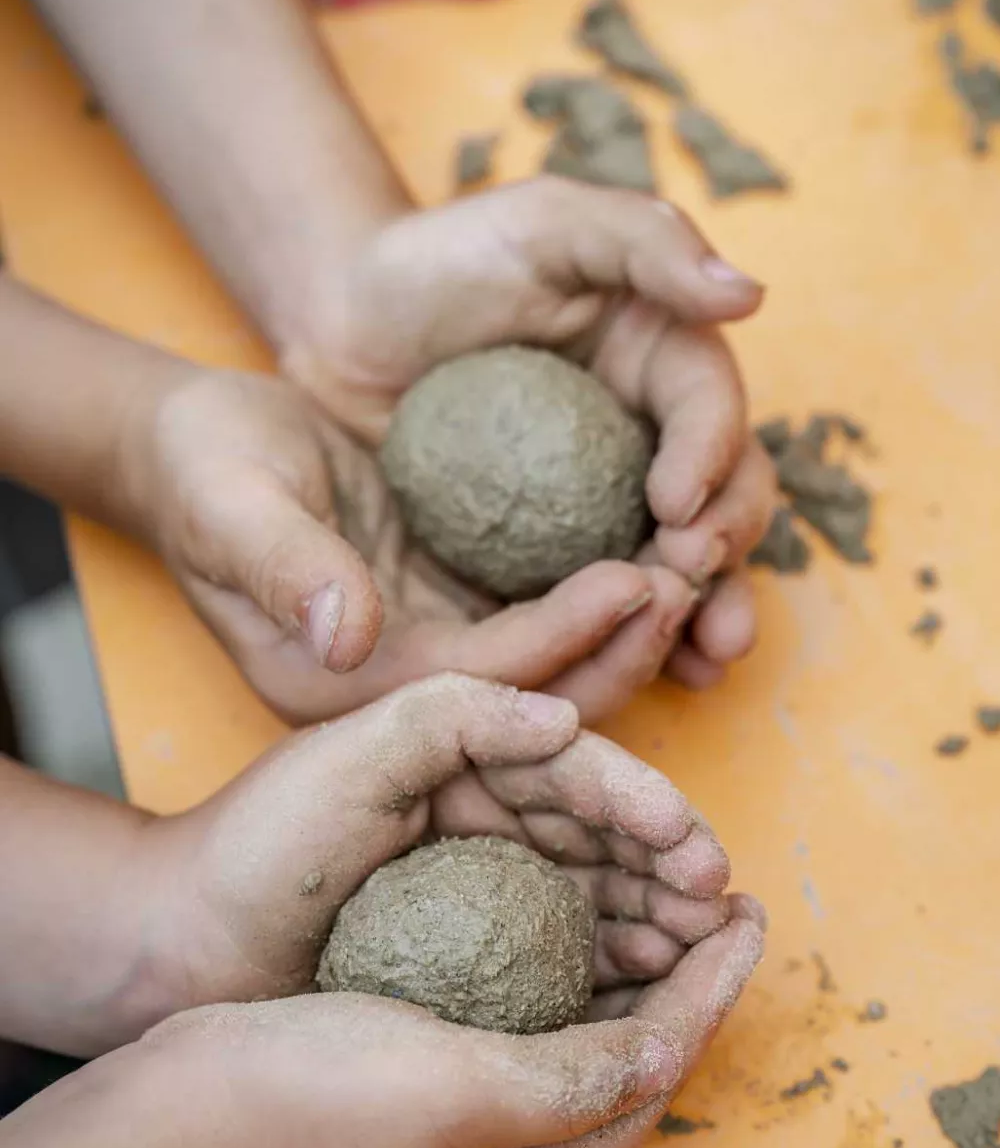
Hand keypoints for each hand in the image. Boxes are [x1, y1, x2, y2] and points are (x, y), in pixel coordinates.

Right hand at [134, 369, 700, 723]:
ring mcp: (431, 657)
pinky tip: (658, 545)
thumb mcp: (230, 507)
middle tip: (697, 577)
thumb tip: (346, 634)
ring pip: (554, 667)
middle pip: (536, 694)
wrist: (200, 453)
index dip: (567, 633)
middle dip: (623, 647)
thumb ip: (286, 567)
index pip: (483, 677)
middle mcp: (400, 689)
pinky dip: (601, 596)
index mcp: (346, 685)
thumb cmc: (206, 471)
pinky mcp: (452, 617)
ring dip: (628, 627)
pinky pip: (543, 622)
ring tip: (697, 562)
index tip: (643, 578)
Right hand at [144, 905, 764, 1147]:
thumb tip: (669, 1049)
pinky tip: (572, 915)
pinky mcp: (434, 1075)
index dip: (709, 991)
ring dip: (634, 966)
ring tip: (670, 898)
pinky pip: (528, 1016)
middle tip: (724, 899)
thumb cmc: (305, 1106)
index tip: (746, 913)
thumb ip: (567, 1079)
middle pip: (630, 1058)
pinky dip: (566, 965)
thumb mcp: (452, 1090)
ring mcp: (472, 1121)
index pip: (654, 1072)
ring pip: (584, 1033)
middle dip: (686, 979)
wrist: (178, 1116)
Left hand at [153, 674, 756, 1013]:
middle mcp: (480, 813)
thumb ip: (452, 710)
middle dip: (665, 859)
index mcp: (458, 753)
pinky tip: (653, 976)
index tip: (691, 840)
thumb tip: (565, 719)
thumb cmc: (255, 845)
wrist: (184, 951)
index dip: (637, 799)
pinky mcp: (473, 950)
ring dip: (654, 911)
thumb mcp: (347, 752)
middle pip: (598, 828)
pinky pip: (560, 947)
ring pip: (592, 889)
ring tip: (704, 944)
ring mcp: (480, 884)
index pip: (570, 765)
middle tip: (717, 902)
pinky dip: (611, 957)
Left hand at [280, 179, 777, 688]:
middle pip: (722, 496)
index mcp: (662, 356)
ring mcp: (606, 501)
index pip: (710, 407)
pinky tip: (660, 677)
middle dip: (726, 545)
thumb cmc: (441, 259)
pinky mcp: (554, 555)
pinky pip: (606, 602)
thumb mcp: (542, 223)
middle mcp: (651, 435)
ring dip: (707, 610)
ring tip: (710, 653)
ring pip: (682, 562)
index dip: (712, 456)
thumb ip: (642, 241)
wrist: (348, 323)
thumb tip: (748, 293)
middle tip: (693, 579)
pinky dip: (636, 638)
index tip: (679, 502)